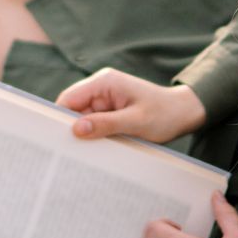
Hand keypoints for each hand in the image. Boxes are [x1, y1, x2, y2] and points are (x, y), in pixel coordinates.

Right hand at [55, 68, 205, 142]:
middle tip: (68, 154)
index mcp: (104, 82)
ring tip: (84, 155)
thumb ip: (106, 124)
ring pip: (82, 119)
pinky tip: (95, 151)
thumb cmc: (165, 114)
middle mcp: (101, 88)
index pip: (69, 98)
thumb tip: (76, 129)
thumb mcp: (136, 122)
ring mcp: (105, 100)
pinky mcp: (110, 111)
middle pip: (73, 110)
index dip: (59, 118)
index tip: (53, 139)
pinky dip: (93, 136)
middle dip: (71, 129)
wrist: (184, 114)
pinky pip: (94, 124)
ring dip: (84, 135)